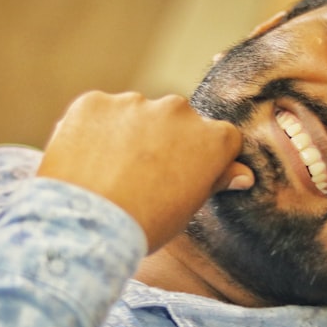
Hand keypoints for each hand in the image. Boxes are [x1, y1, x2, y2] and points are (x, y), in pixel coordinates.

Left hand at [37, 91, 252, 251]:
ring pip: (135, 113)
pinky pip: (97, 112)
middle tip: (140, 175)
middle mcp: (178, 110)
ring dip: (126, 132)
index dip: (203, 157)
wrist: (86, 224)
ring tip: (107, 171)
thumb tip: (242, 175)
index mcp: (211, 138)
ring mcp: (134, 102)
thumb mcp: (186, 209)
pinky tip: (84, 159)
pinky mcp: (94, 101)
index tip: (185, 175)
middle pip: (176, 120)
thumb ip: (213, 182)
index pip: (220, 137)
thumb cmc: (143, 225)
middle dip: (163, 139)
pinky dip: (92, 130)